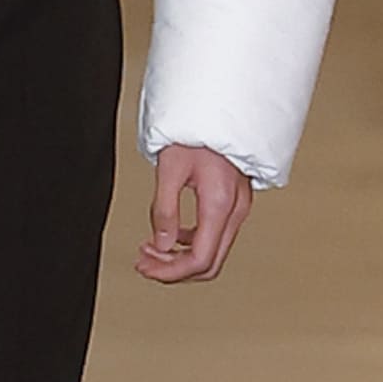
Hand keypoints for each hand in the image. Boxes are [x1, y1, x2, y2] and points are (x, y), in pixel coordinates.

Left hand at [138, 145, 252, 284]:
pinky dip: (190, 243)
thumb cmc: (196, 131)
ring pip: (213, 252)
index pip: (199, 259)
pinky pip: (215, 236)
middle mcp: (235, 210)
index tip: (145, 267)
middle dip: (173, 269)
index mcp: (220, 204)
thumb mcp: (170, 168)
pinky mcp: (234, 203)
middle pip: (209, 263)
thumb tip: (161, 244)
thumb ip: (164, 209)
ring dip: (180, 258)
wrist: (221, 108)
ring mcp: (238, 208)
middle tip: (144, 262)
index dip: (170, 272)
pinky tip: (169, 235)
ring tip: (151, 250)